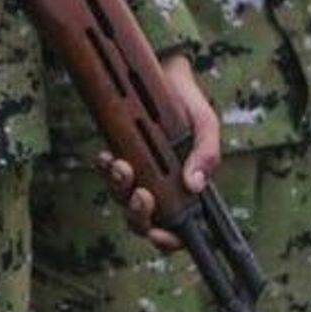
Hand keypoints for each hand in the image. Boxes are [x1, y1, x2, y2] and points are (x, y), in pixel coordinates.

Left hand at [96, 53, 221, 250]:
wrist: (167, 72)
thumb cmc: (190, 104)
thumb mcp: (206, 126)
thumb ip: (206, 153)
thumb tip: (194, 184)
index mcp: (184, 188)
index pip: (175, 228)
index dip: (166, 240)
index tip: (159, 233)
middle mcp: (159, 185)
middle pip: (142, 219)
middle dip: (138, 214)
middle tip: (141, 196)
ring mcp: (137, 170)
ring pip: (122, 197)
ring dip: (119, 189)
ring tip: (121, 166)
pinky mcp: (119, 152)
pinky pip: (107, 171)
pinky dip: (104, 168)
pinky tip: (105, 157)